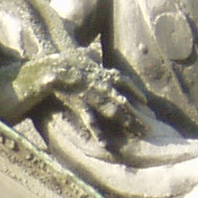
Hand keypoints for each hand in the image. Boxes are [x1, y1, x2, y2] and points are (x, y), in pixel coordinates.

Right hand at [18, 49, 139, 131]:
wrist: (48, 70)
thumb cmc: (61, 60)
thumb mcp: (78, 54)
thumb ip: (88, 56)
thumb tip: (91, 53)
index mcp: (102, 73)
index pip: (124, 82)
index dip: (135, 92)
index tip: (145, 102)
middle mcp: (102, 85)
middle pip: (124, 101)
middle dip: (136, 114)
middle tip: (148, 127)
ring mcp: (92, 96)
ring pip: (114, 111)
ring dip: (127, 122)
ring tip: (139, 133)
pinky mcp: (80, 105)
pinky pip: (91, 121)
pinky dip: (98, 132)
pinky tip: (105, 144)